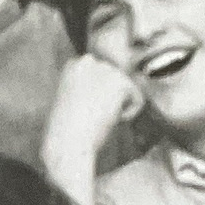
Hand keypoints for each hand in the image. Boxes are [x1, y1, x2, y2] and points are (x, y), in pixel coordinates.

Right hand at [42, 51, 149, 182]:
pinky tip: (112, 120)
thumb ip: (89, 88)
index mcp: (73, 65)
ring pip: (126, 88)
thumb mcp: (73, 99)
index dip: (98, 95)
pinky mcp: (120, 82)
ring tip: (99, 119)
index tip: (89, 110)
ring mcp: (105, 70)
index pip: (99, 74)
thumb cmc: (67, 130)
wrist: (68, 142)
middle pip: (114, 79)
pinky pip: (137, 98)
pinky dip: (130, 113)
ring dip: (118, 106)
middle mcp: (89, 61)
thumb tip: (110, 90)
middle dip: (110, 98)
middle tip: (94, 117)